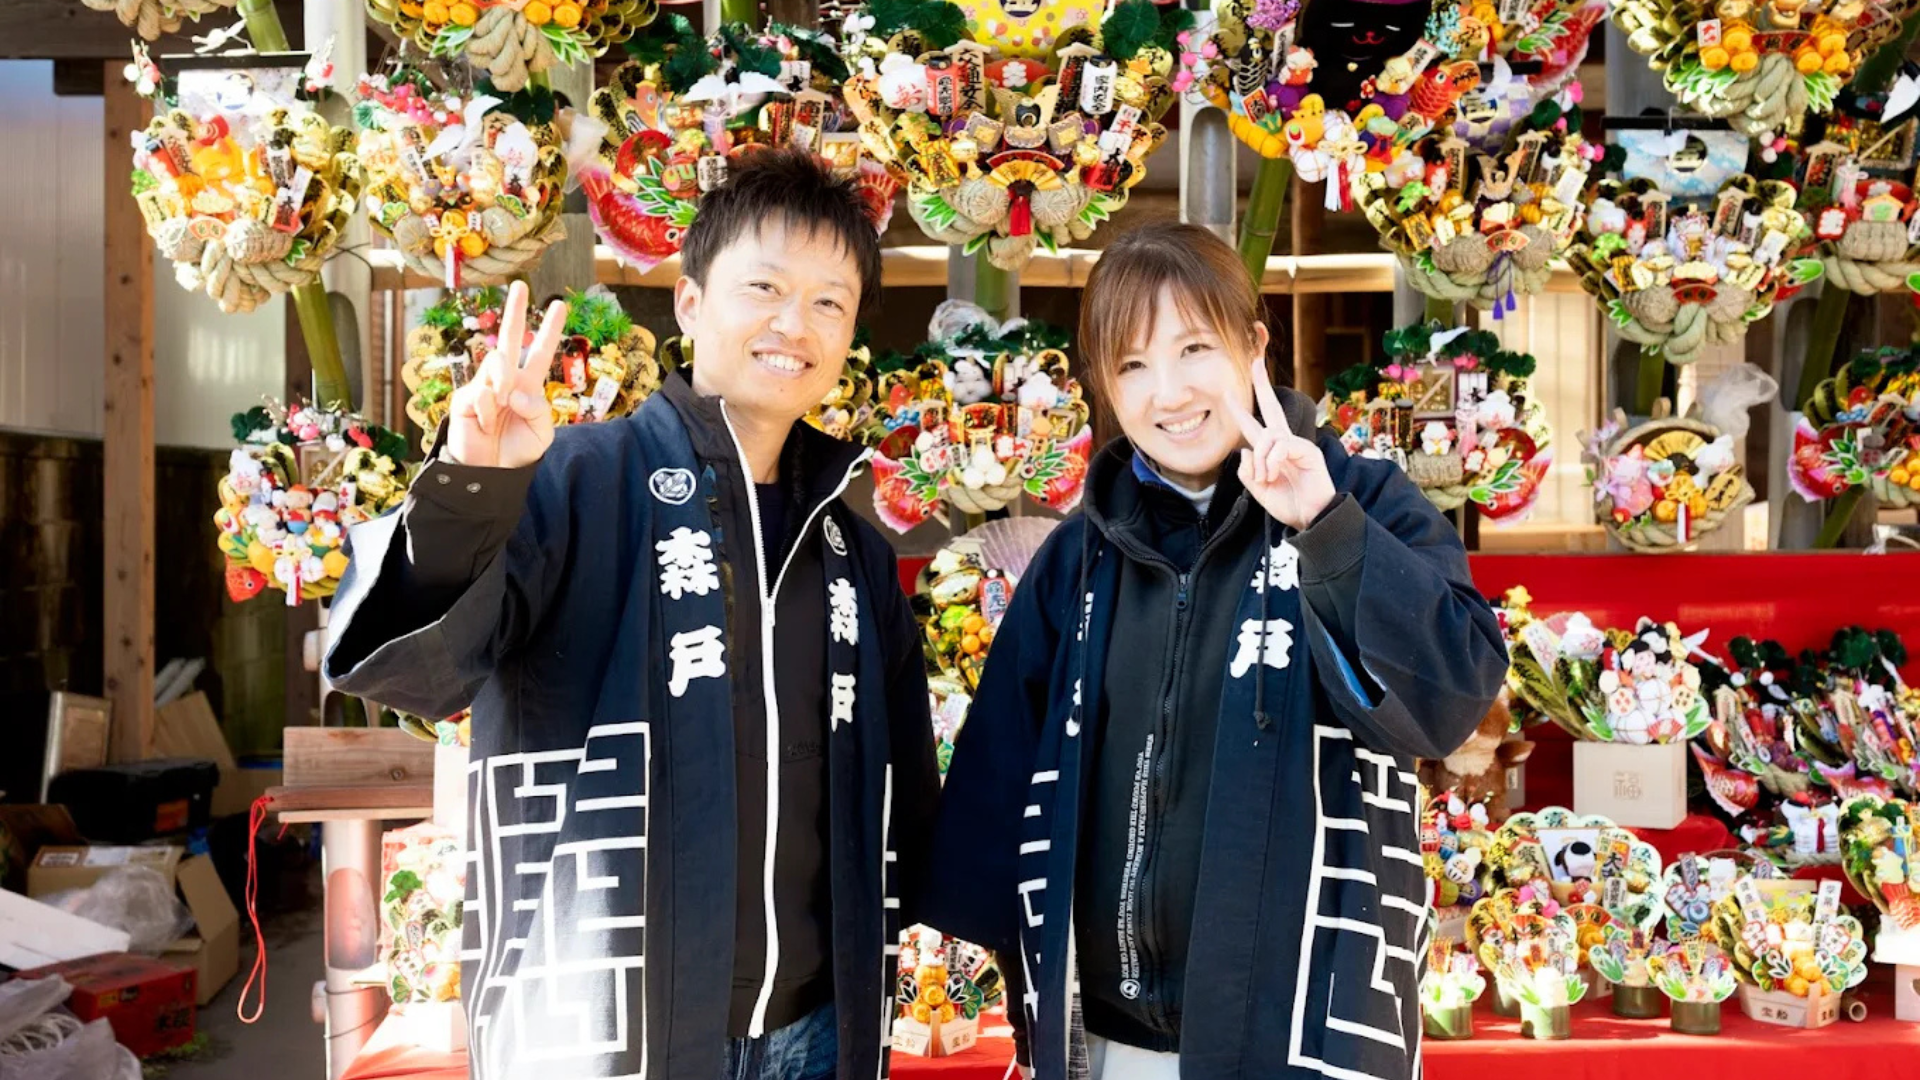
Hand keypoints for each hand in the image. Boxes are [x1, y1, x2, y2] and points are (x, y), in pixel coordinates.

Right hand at [444, 281, 568, 468]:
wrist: (491, 474)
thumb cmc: (518, 451)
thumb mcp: (542, 433)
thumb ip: (538, 409)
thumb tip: (514, 389)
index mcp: (527, 385)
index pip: (539, 352)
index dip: (549, 329)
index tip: (559, 304)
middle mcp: (505, 380)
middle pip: (509, 339)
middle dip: (515, 311)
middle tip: (519, 285)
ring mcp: (483, 386)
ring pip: (497, 364)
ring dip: (504, 383)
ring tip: (502, 408)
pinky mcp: (465, 398)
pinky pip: (481, 394)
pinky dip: (489, 411)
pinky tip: (486, 424)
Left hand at [1223, 355, 1336, 531]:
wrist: (1311, 519)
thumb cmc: (1289, 504)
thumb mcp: (1258, 491)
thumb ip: (1247, 473)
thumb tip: (1243, 451)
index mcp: (1271, 452)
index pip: (1253, 426)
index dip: (1239, 411)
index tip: (1226, 393)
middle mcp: (1284, 443)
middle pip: (1272, 406)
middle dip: (1262, 383)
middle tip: (1255, 361)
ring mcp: (1297, 445)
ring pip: (1268, 437)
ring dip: (1261, 460)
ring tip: (1266, 479)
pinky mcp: (1308, 451)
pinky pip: (1281, 446)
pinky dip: (1272, 462)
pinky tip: (1274, 476)